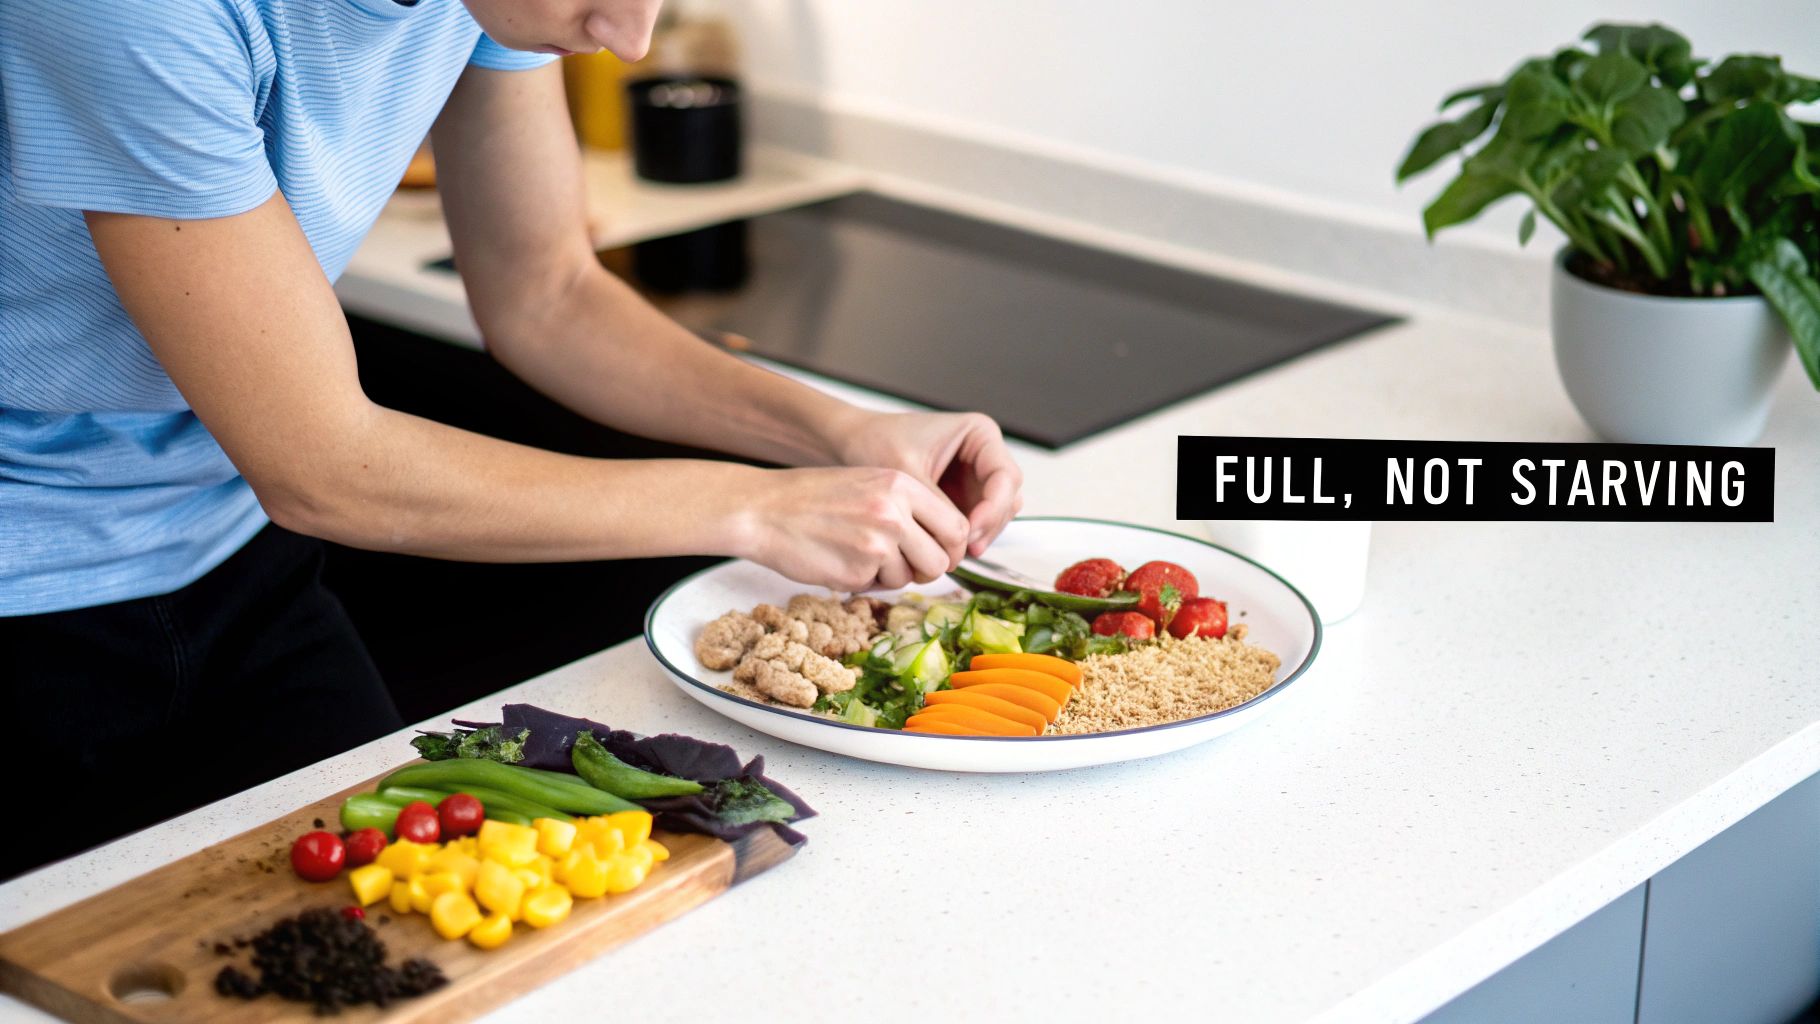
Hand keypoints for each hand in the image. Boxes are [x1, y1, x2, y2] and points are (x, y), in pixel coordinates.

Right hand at [732, 467, 970, 591]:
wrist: (764, 509)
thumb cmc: (815, 497)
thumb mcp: (870, 482)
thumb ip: (909, 507)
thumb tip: (946, 543)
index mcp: (901, 485)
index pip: (956, 526)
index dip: (951, 546)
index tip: (938, 552)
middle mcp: (894, 513)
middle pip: (941, 560)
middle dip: (925, 568)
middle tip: (901, 562)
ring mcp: (876, 544)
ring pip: (910, 578)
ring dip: (890, 575)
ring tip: (858, 553)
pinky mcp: (856, 572)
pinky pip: (879, 588)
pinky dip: (864, 581)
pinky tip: (840, 560)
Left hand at [835, 411, 1023, 556]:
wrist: (849, 445)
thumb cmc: (874, 443)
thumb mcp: (907, 473)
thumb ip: (937, 505)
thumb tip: (960, 541)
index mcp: (979, 433)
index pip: (1005, 476)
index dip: (993, 508)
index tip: (969, 533)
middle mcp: (983, 454)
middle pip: (1006, 498)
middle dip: (988, 526)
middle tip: (963, 551)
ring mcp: (974, 478)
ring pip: (995, 515)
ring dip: (979, 535)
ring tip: (951, 554)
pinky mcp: (961, 497)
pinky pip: (975, 523)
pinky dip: (965, 538)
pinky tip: (944, 551)